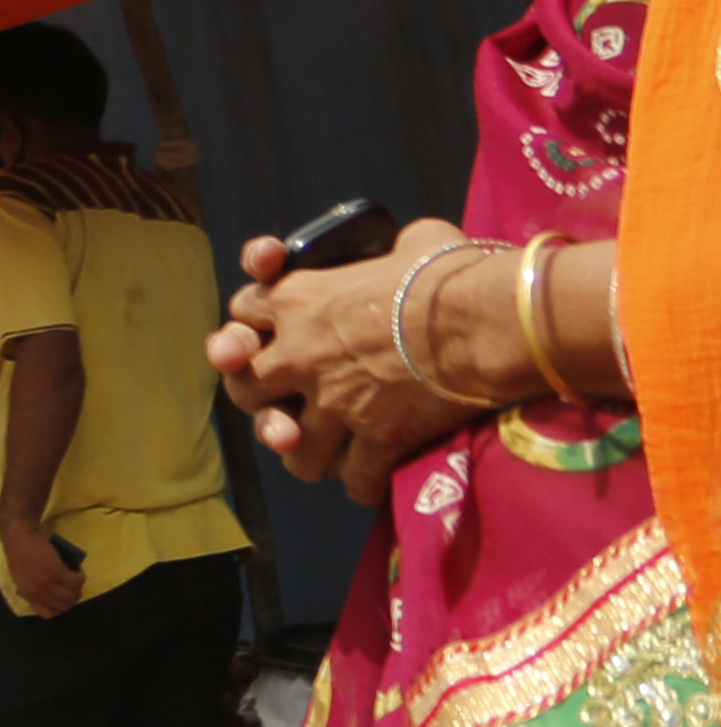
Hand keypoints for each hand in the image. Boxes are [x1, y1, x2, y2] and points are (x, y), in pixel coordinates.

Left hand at [0, 512, 85, 620]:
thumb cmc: (19, 552)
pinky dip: (80, 576)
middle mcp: (37, 592)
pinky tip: (78, 570)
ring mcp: (47, 583)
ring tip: (76, 576)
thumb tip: (53, 592)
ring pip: (73, 595)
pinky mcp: (57, 571)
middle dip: (72, 597)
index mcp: (27, 594)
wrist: (18, 534)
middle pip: (64, 606)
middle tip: (73, 585)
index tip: (63, 598)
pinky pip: (76, 581)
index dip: (59, 607)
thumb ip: (34, 587)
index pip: (47, 613)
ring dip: (78, 587)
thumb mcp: (22, 577)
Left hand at [214, 225, 488, 503]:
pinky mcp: (376, 439)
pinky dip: (363, 483)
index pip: (241, 312)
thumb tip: (408, 249)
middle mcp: (300, 353)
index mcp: (296, 298)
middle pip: (243, 390)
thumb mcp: (411, 242)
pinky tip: (374, 479)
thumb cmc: (449, 271)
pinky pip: (355, 478)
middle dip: (260, 402)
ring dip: (306, 452)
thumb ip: (389, 250)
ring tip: (326, 453)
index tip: (268, 336)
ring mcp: (334, 401)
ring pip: (290, 447)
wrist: (485, 320)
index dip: (251, 326)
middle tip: (285, 406)